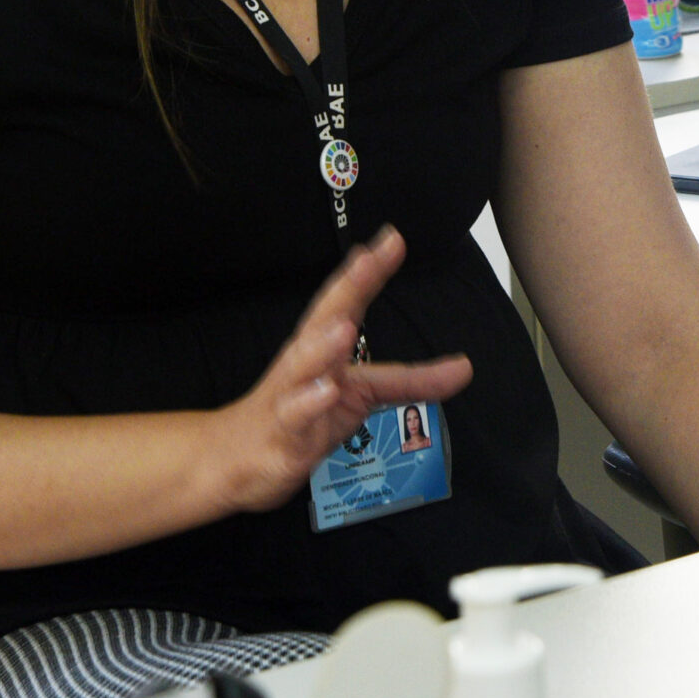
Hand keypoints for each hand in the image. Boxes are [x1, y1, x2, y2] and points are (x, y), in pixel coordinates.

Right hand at [209, 226, 472, 515]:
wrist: (234, 459)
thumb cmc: (299, 415)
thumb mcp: (361, 394)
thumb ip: (410, 380)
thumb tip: (464, 368)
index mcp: (322, 346)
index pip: (347, 302)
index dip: (368, 272)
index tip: (392, 238)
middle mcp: (305, 362)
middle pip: (325, 319)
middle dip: (348, 288)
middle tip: (369, 259)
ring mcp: (289, 396)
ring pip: (304, 366)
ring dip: (322, 346)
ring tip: (344, 327)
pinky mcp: (282, 434)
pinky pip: (294, 417)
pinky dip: (309, 403)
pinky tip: (326, 391)